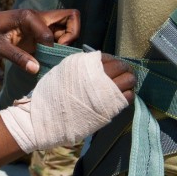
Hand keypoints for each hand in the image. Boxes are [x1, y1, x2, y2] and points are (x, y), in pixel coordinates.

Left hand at [0, 7, 79, 73]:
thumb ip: (16, 57)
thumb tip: (36, 69)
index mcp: (28, 17)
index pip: (50, 33)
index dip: (50, 48)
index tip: (41, 58)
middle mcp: (39, 17)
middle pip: (71, 17)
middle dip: (71, 35)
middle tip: (59, 50)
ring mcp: (42, 23)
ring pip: (68, 25)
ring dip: (67, 40)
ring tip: (55, 54)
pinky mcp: (42, 31)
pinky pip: (60, 34)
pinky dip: (61, 45)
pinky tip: (49, 56)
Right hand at [0, 50, 135, 154]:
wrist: (47, 117)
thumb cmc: (51, 94)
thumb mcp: (63, 71)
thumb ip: (81, 67)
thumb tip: (97, 65)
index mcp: (85, 63)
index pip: (108, 58)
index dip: (113, 62)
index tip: (113, 68)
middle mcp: (98, 74)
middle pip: (122, 67)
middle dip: (124, 70)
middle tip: (123, 75)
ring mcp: (105, 91)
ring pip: (129, 80)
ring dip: (128, 82)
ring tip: (124, 86)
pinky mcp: (110, 107)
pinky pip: (128, 97)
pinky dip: (128, 95)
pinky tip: (122, 97)